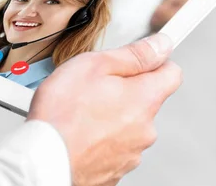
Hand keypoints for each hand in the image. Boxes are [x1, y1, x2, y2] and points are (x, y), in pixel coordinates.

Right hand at [27, 33, 181, 185]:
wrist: (43, 158)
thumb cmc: (62, 114)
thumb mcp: (94, 66)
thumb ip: (133, 55)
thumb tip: (160, 46)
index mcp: (145, 98)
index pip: (171, 73)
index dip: (155, 61)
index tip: (141, 58)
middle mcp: (145, 129)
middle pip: (146, 100)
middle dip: (125, 91)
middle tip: (95, 86)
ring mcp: (131, 153)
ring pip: (129, 124)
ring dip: (112, 116)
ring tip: (81, 112)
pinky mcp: (115, 170)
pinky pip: (114, 146)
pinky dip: (100, 138)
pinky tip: (79, 132)